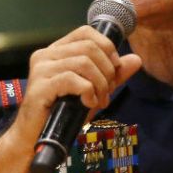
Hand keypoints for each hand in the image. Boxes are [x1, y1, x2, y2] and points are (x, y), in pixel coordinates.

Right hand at [14, 25, 142, 140]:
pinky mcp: (40, 86)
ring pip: (84, 63)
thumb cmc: (63, 114)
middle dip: (107, 70)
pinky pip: (73, 79)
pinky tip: (89, 103)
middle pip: (89, 47)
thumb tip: (136, 59)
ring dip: (100, 84)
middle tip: (108, 92)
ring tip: (100, 101)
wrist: (37, 139)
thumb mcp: (94, 91)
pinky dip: (88, 91)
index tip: (115, 68)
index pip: (86, 32)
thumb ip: (113, 75)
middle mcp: (45, 55)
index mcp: (56, 51)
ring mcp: (40, 69)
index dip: (106, 46)